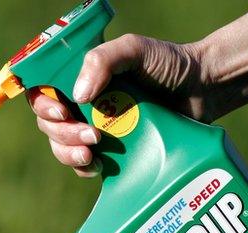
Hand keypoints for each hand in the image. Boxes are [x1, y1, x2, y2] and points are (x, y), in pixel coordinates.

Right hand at [28, 33, 206, 177]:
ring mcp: (96, 130)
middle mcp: (83, 104)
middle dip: (61, 133)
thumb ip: (102, 61)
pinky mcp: (111, 153)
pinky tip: (98, 166)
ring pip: (61, 146)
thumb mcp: (134, 49)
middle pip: (49, 123)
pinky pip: (84, 166)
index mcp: (81, 78)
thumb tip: (78, 96)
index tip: (61, 112)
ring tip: (91, 153)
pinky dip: (83, 168)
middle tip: (90, 135)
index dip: (42, 105)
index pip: (43, 91)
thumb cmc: (169, 64)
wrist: (204, 89)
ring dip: (68, 152)